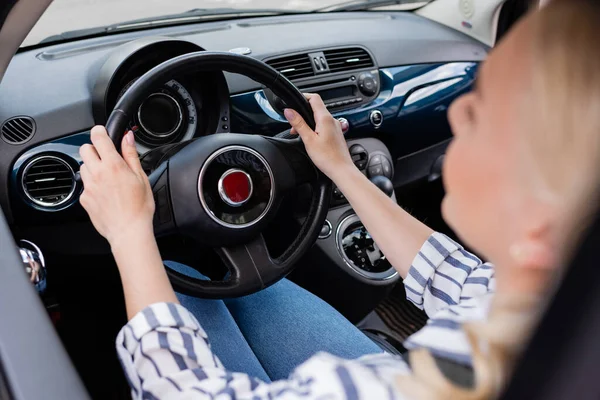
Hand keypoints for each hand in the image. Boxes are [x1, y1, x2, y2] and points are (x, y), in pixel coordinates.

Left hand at [79, 126, 154, 245]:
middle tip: (106, 157)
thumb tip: (128, 138)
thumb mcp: (141, 177)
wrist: (128, 230)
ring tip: (107, 178)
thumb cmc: (139, 207)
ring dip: (92, 167)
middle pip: (85, 149)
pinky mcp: (84, 198)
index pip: (98, 137)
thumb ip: (131, 155)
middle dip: (94, 149)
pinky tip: (105, 193)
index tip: (103, 132)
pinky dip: (92, 185)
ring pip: (83, 166)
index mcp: (113, 165)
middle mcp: (97, 174)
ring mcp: (89, 186)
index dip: (100, 131)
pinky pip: (84, 185)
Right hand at [284, 93, 354, 179]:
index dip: (303, 96)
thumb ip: (298, 123)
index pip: (314, 98)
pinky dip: (315, 128)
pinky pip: (324, 125)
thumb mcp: (308, 140)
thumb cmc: (328, 158)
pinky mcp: (336, 134)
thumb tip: (289, 111)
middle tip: (293, 125)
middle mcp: (332, 120)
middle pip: (315, 108)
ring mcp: (335, 127)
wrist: (341, 170)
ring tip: (301, 135)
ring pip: (319, 118)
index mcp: (325, 118)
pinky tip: (311, 139)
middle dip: (302, 113)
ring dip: (308, 122)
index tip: (294, 101)